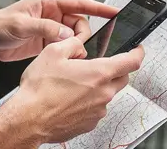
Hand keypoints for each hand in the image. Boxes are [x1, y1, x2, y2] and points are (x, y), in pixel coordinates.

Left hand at [0, 0, 118, 62]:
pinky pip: (66, 46)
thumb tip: (67, 35)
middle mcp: (52, 14)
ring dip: (76, 46)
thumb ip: (46, 29)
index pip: (80, 4)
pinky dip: (69, 53)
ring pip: (75, 37)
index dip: (99, 8)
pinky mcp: (47, 42)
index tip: (116, 12)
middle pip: (80, 23)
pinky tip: (66, 60)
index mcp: (48, 2)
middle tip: (79, 48)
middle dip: (83, 35)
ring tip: (71, 55)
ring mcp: (50, 28)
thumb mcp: (21, 26)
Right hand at [4, 37, 145, 143]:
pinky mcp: (89, 123)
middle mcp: (103, 93)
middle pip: (122, 78)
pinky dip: (88, 101)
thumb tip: (80, 43)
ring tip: (73, 83)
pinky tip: (69, 98)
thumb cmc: (39, 90)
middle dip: (116, 69)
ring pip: (107, 94)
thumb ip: (73, 44)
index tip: (138, 49)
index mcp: (99, 73)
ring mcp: (98, 111)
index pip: (131, 61)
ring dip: (98, 86)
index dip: (138, 52)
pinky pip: (96, 108)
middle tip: (99, 64)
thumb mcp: (53, 52)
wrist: (29, 119)